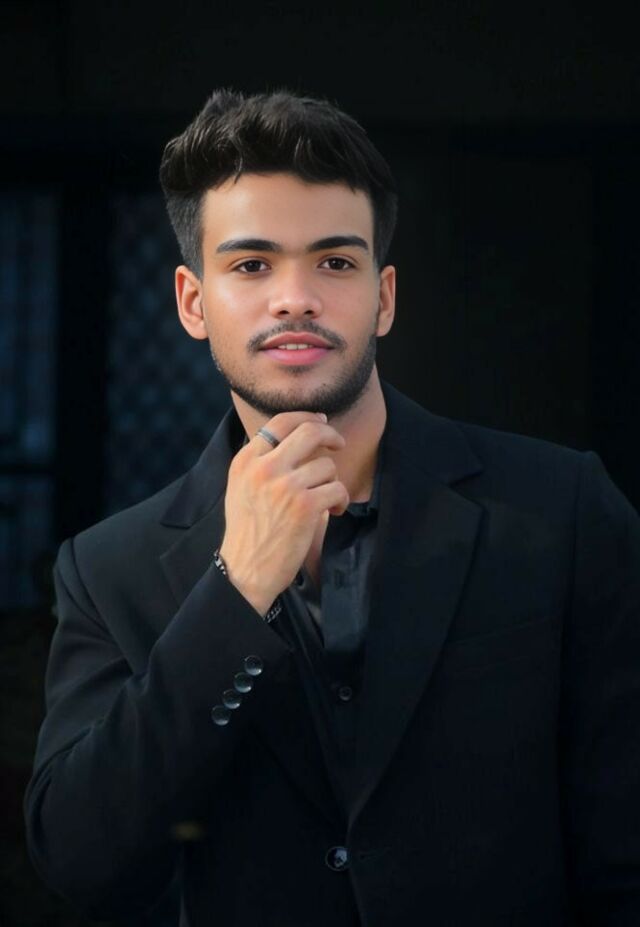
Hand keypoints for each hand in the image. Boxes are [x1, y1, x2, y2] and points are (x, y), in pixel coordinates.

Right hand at [218, 411, 348, 616]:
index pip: (280, 422)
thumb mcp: (241, 487)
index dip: (307, 417)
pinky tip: (334, 511)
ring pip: (327, 466)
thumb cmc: (248, 532)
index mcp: (246, 461)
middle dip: (331, 434)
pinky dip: (341, 500)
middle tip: (339, 444)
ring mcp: (286, 486)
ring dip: (332, 481)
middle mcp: (264, 468)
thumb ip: (262, 462)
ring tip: (326, 499)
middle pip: (309, 432)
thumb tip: (297, 437)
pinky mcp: (306, 506)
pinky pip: (338, 489)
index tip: (322, 423)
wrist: (245, 570)